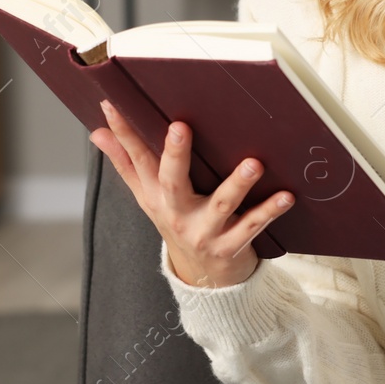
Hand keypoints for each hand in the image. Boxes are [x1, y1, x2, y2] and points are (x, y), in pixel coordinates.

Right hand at [89, 98, 292, 288]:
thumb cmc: (178, 222)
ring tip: (253, 164)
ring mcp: (203, 231)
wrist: (203, 277)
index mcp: (155, 195)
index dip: (123, 133)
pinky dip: (269, 211)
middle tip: (180, 128)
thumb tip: (98, 132)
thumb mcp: (149, 197)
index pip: (136, 159)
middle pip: (171, 181)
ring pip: (220, 205)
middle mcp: (176, 212)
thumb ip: (127, 163)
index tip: (114, 105)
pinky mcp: (230, 246)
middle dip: (175, 155)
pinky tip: (286, 196)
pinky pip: (252, 226)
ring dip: (236, 184)